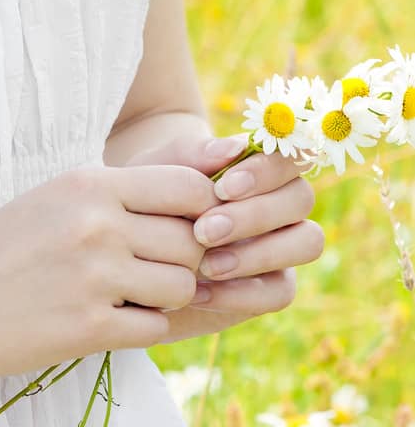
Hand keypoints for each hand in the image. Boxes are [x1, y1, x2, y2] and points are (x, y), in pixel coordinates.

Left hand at [115, 130, 324, 340]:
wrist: (134, 244)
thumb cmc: (150, 194)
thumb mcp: (158, 170)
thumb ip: (192, 154)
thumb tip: (233, 147)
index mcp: (258, 163)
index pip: (288, 155)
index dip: (265, 171)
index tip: (222, 188)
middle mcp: (279, 201)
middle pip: (301, 198)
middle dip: (255, 215)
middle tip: (204, 231)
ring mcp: (282, 244)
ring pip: (307, 241)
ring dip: (259, 254)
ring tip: (205, 265)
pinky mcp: (273, 286)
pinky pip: (282, 291)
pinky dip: (242, 293)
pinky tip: (199, 293)